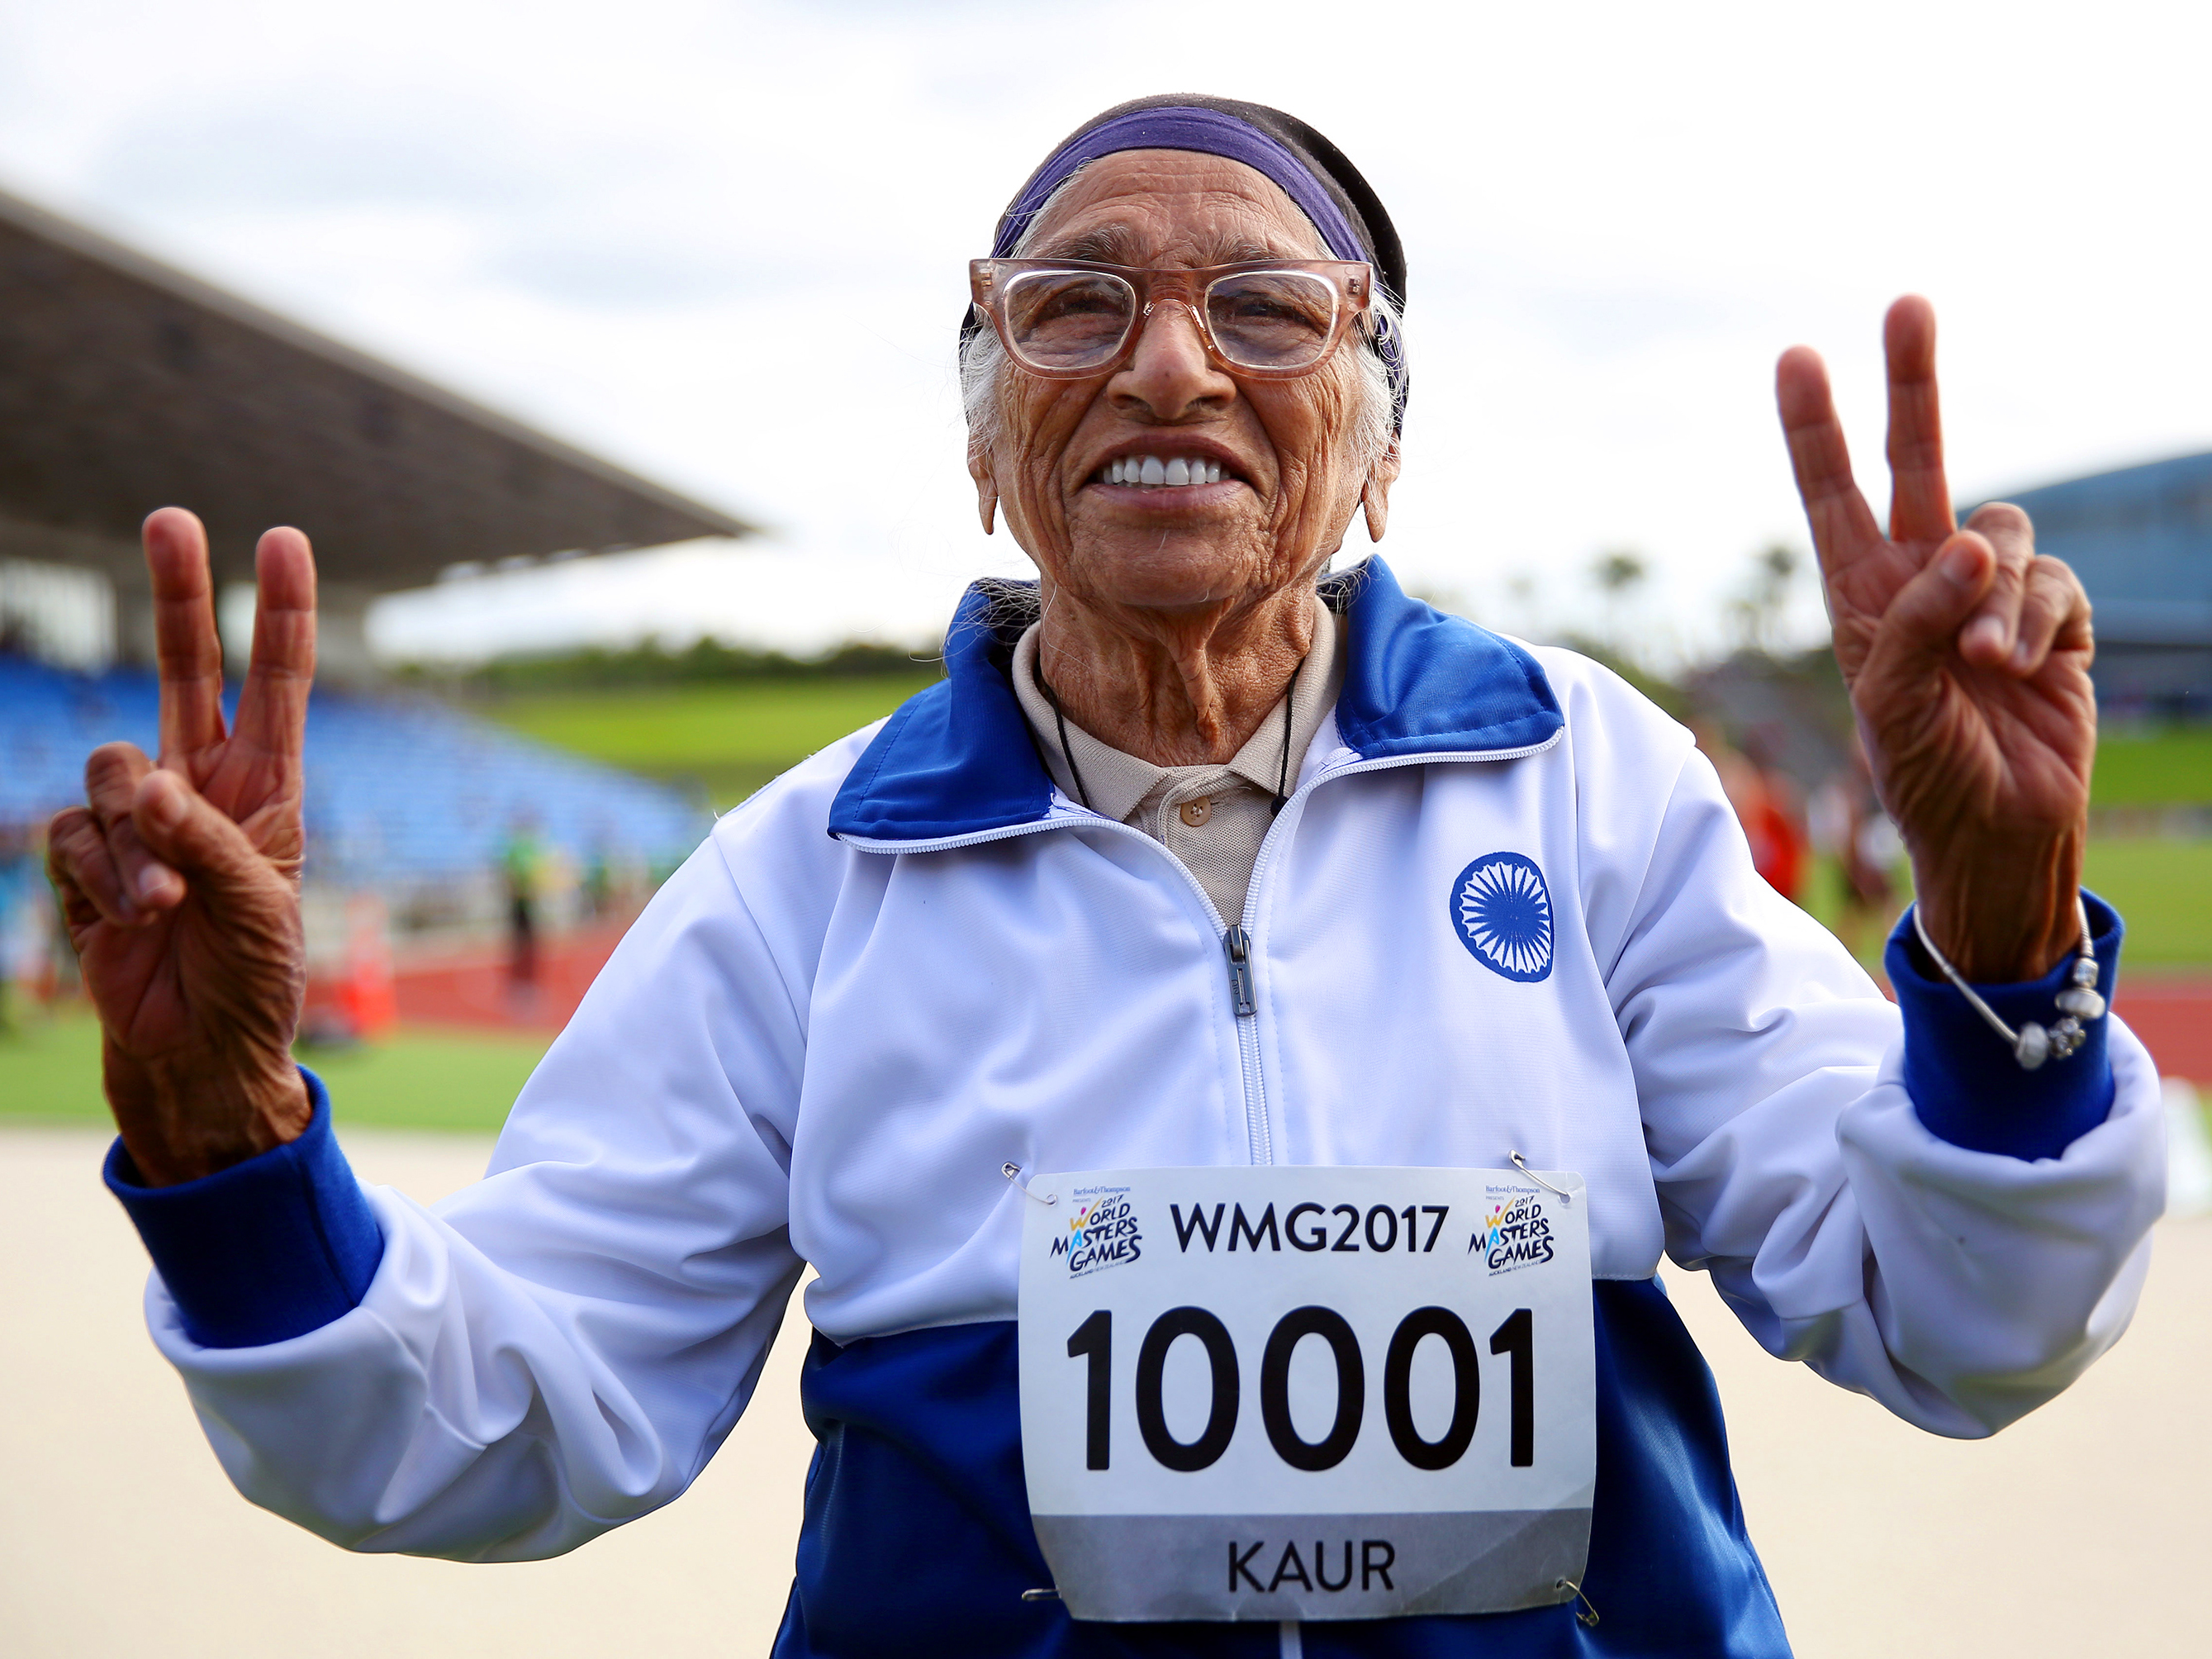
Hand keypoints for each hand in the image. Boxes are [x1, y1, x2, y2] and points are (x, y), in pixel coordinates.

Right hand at [45, 509, 316, 1183]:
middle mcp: (202, 785)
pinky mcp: (85, 859)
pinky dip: (102, 879)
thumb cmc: (253, 979)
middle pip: (180, 669)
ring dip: (135, 840)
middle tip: (173, 517)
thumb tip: (148, 783)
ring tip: (166, 907)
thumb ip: (206, 840)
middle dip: (178, 595)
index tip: (283, 539)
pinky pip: (74, 836)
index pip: (274, 682)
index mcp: (267, 787)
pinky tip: (129, 923)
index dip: (279, 612)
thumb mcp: (258, 906)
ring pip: (111, 769)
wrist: (196, 1054)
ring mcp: (138, 819)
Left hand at [1777, 297, 2092, 982]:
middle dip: (1913, 386)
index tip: (1796, 357)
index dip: (1815, 430)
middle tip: (1907, 304)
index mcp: (1860, 597)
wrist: (1996, 836)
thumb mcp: (1890, 705)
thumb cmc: (1925, 777)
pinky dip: (2041, 627)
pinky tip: (2027, 674)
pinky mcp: (2055, 619)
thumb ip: (1913, 623)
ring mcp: (1990, 597)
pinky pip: (2055, 586)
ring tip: (1986, 668)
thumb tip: (1968, 547)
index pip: (1831, 497)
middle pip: (1919, 463)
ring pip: (2004, 531)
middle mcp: (1921, 581)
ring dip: (1998, 598)